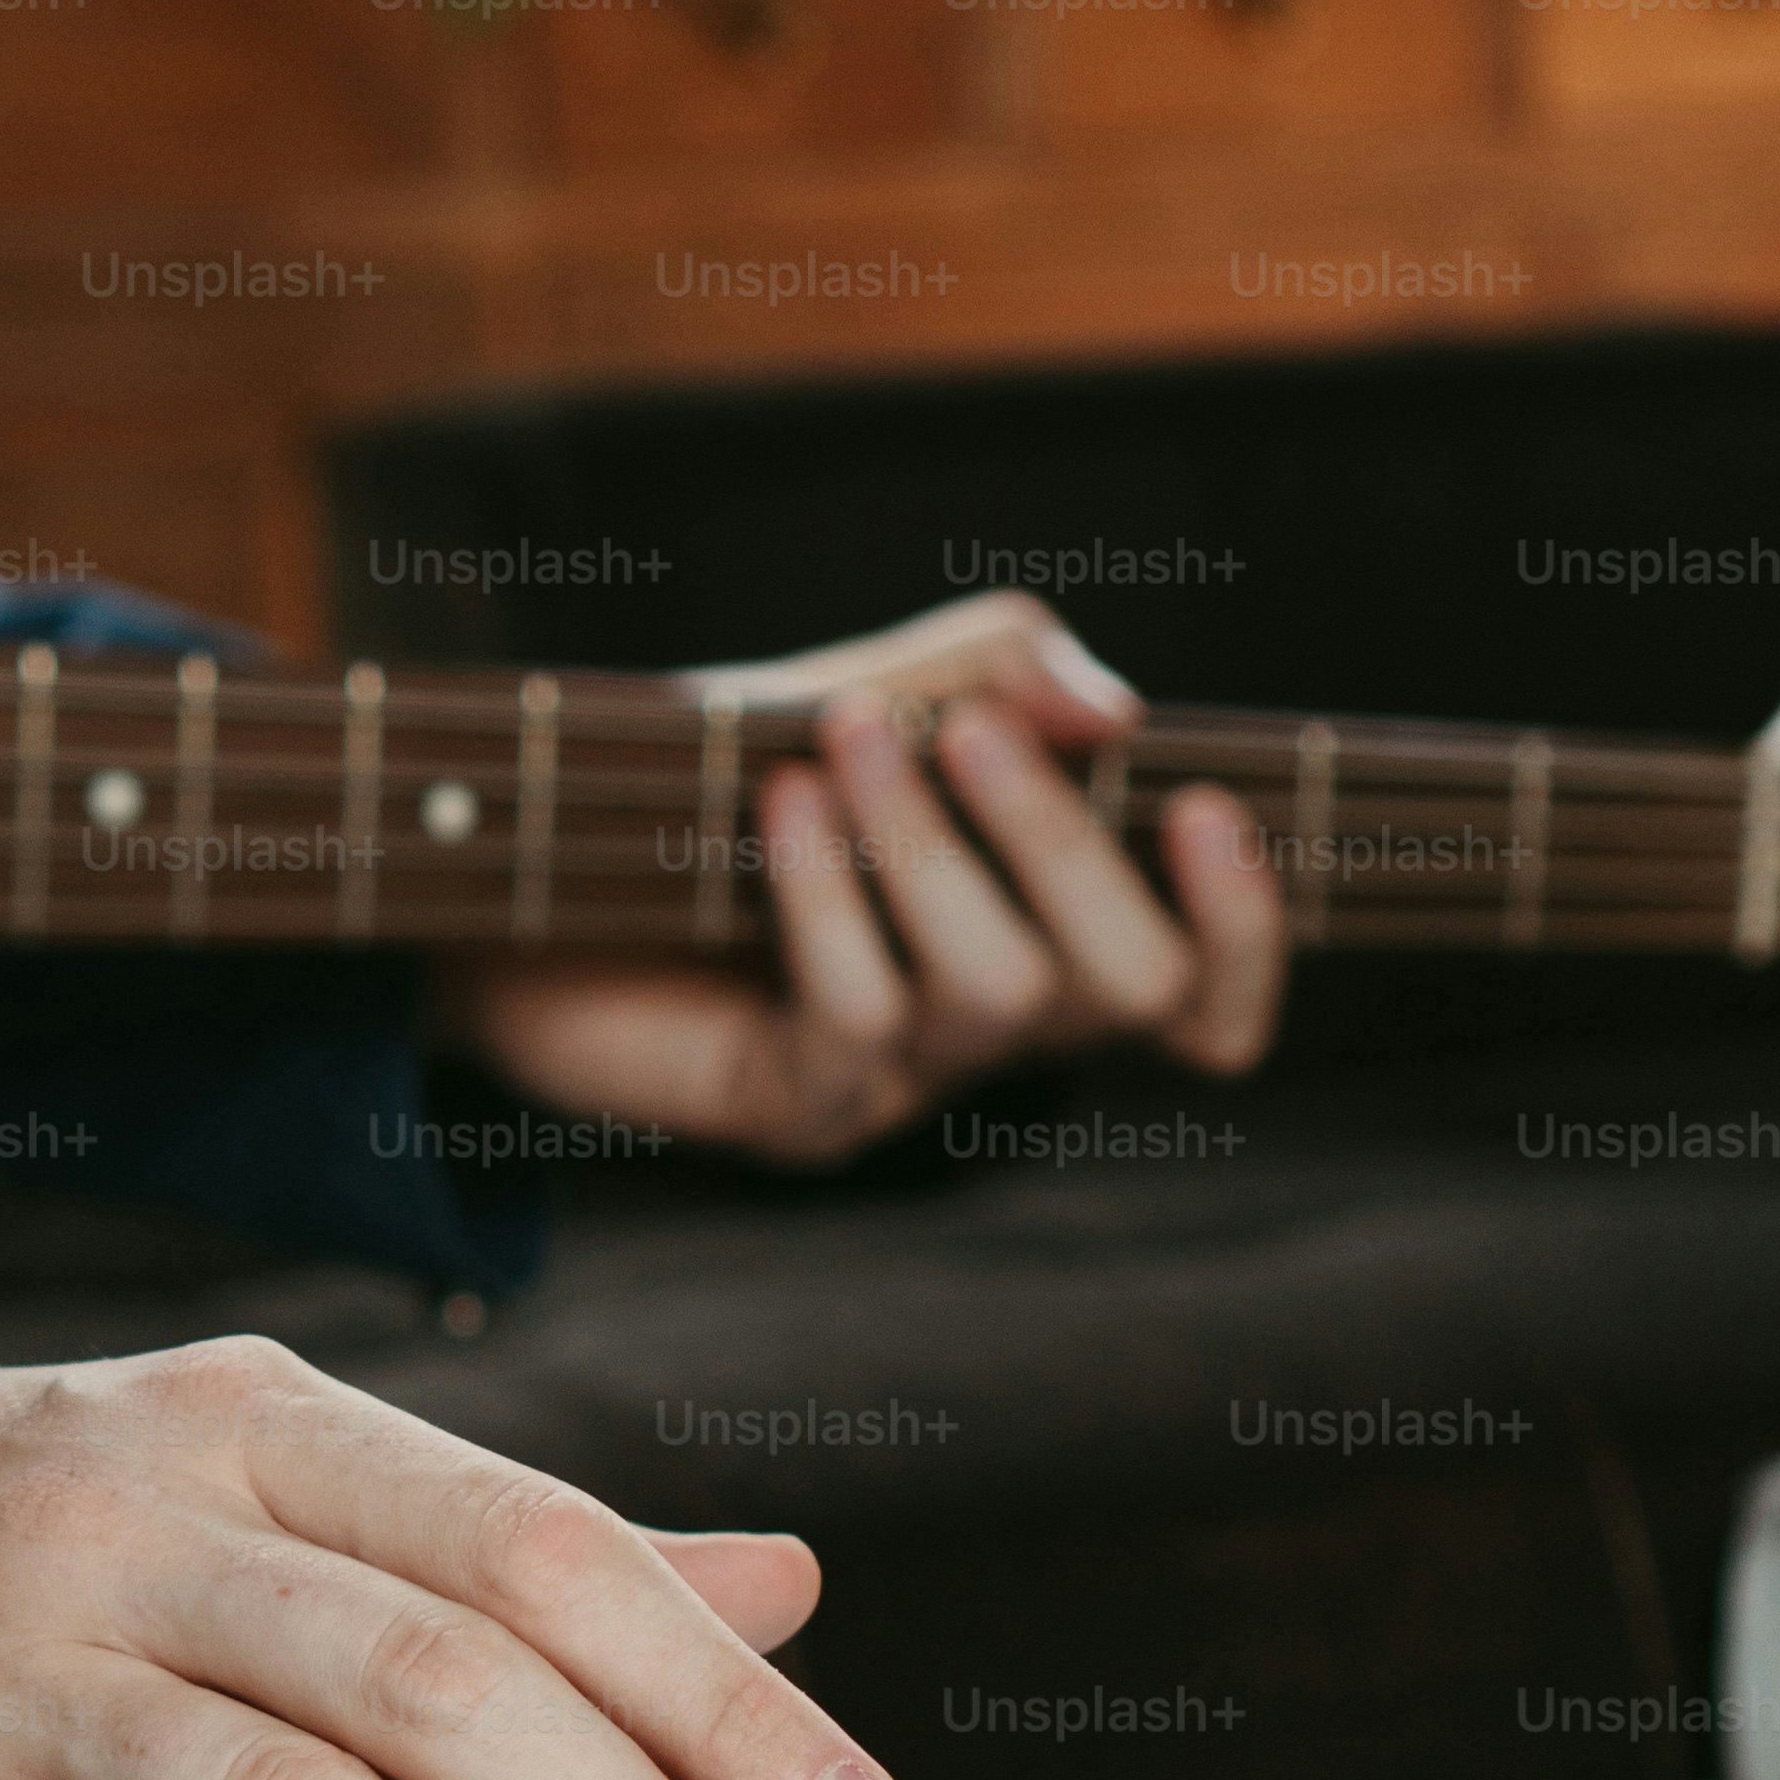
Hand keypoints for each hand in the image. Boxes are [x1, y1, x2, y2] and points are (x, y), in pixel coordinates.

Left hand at [440, 588, 1288, 1162]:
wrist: (530, 855)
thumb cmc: (723, 773)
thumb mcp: (873, 682)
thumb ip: (998, 671)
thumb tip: (1118, 715)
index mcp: (1045, 932)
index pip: (1207, 995)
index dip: (1249, 928)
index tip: (1205, 806)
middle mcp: (994, 1029)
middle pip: (1129, 986)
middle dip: (1065, 844)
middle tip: (968, 732)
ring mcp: (901, 1084)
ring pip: (1000, 993)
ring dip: (932, 849)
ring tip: (844, 742)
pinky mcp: (797, 1109)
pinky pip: (864, 1015)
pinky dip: (831, 891)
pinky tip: (776, 804)